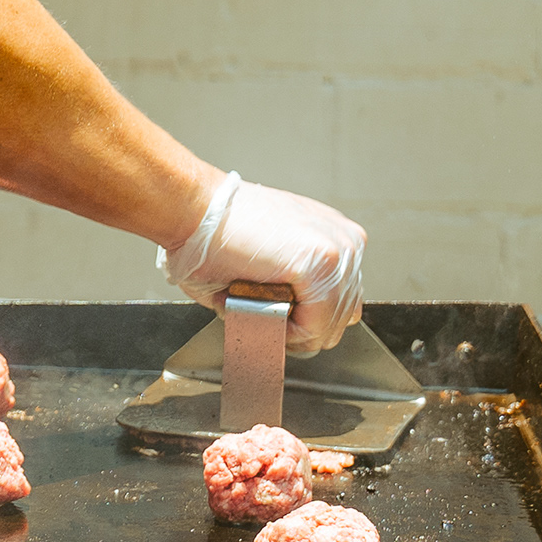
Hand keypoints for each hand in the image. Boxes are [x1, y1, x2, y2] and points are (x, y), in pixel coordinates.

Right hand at [160, 171, 366, 354]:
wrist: (194, 209)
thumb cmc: (217, 233)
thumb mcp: (275, 258)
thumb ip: (300, 289)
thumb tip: (295, 323)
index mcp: (336, 236)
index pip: (345, 300)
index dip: (308, 318)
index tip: (276, 313)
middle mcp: (347, 241)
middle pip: (342, 316)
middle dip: (301, 327)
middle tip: (263, 311)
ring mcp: (339, 253)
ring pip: (329, 327)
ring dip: (290, 329)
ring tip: (257, 306)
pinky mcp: (320, 266)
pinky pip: (314, 328)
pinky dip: (286, 333)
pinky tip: (260, 310)